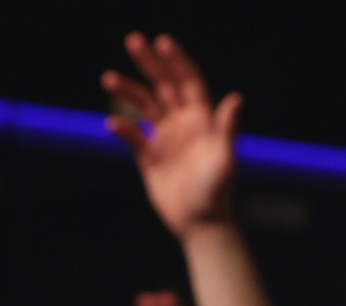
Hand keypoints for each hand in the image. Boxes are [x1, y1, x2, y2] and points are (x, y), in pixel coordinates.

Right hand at [103, 33, 238, 239]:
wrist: (201, 225)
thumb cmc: (217, 193)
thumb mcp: (224, 160)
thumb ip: (226, 129)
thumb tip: (236, 98)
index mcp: (202, 120)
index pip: (188, 81)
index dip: (176, 61)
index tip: (162, 43)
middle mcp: (183, 125)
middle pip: (164, 85)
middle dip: (149, 63)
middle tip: (133, 40)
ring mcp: (166, 140)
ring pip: (144, 106)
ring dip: (128, 91)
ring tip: (109, 78)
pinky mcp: (150, 159)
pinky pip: (132, 137)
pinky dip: (122, 128)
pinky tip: (112, 124)